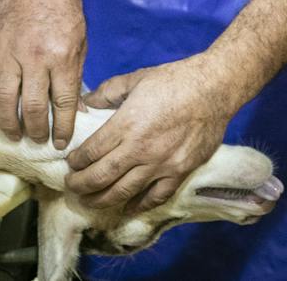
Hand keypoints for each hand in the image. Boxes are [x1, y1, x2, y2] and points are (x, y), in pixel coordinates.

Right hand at [0, 0, 86, 148]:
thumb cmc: (63, 9)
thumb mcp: (80, 41)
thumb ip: (75, 75)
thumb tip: (77, 109)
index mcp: (61, 56)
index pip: (63, 102)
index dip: (63, 126)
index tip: (62, 142)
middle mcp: (34, 57)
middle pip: (33, 106)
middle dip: (37, 130)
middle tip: (38, 141)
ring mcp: (8, 53)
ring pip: (4, 99)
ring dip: (9, 123)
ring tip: (15, 136)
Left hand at [65, 59, 232, 212]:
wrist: (215, 88)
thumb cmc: (175, 80)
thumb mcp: (137, 78)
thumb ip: (108, 92)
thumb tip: (86, 103)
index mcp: (127, 123)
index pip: (91, 152)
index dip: (76, 162)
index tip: (71, 163)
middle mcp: (140, 148)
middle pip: (101, 177)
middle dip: (80, 185)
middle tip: (72, 186)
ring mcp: (161, 163)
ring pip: (123, 192)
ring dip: (101, 199)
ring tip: (89, 200)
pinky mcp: (180, 171)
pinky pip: (155, 197)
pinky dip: (138, 205)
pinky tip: (127, 207)